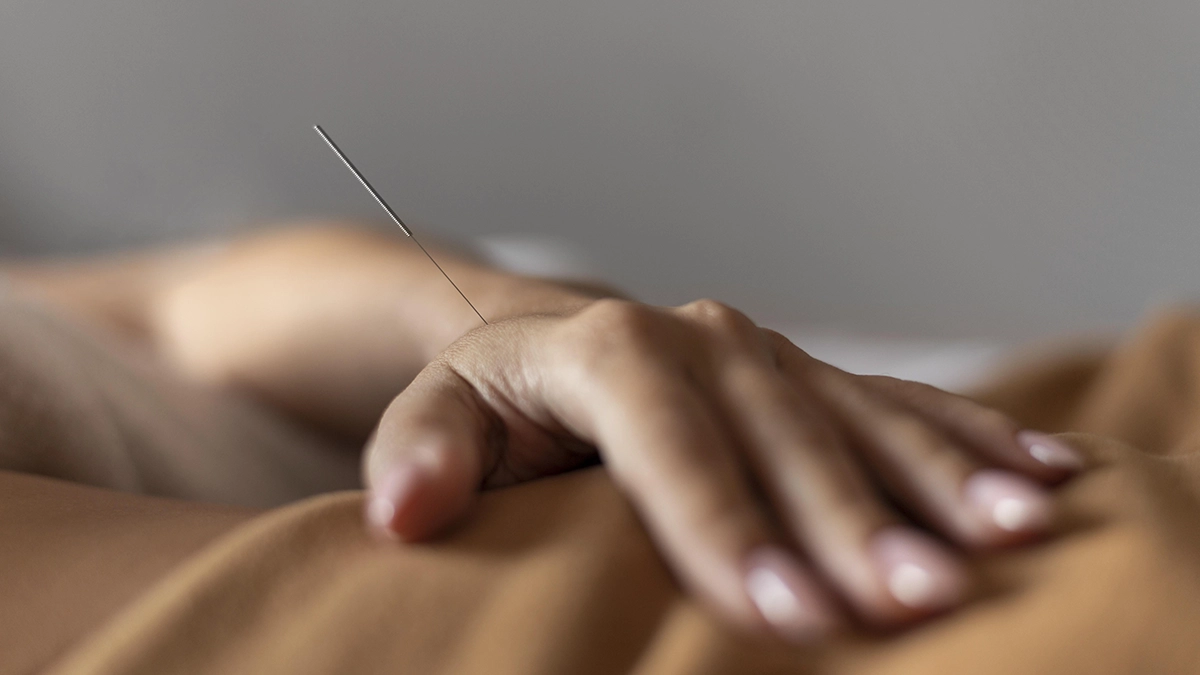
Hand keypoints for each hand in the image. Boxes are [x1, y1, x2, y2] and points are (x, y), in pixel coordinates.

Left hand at [363, 299, 1082, 642]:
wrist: (558, 351)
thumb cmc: (497, 405)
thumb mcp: (440, 417)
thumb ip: (423, 453)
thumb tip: (407, 509)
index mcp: (614, 347)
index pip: (669, 437)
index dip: (721, 522)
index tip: (772, 607)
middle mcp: (707, 341)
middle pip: (785, 437)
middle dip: (850, 525)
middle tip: (910, 604)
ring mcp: (774, 359)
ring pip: (865, 420)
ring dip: (940, 481)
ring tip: (1010, 536)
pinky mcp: (818, 381)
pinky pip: (905, 406)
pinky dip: (973, 443)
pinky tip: (1043, 480)